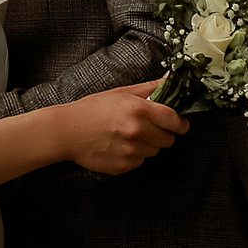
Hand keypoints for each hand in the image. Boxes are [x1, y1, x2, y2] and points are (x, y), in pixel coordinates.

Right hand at [55, 81, 185, 175]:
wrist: (67, 131)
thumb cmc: (92, 109)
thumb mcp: (121, 92)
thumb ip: (149, 88)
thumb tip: (170, 81)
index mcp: (139, 110)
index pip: (175, 121)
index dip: (180, 123)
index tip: (179, 123)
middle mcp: (138, 132)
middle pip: (168, 140)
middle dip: (161, 134)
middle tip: (146, 127)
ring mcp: (131, 152)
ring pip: (154, 152)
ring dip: (146, 145)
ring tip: (126, 135)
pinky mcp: (124, 166)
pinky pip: (140, 162)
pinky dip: (133, 155)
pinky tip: (118, 146)